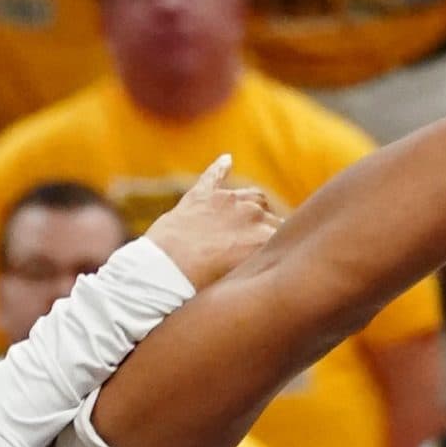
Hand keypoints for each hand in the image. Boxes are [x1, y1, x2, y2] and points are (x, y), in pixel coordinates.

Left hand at [144, 156, 281, 290]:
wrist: (163, 272)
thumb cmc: (202, 286)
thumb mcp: (241, 282)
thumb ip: (259, 266)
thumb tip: (270, 269)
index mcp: (265, 236)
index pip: (283, 237)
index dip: (278, 249)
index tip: (274, 259)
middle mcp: (252, 212)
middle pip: (269, 216)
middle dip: (267, 229)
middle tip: (257, 248)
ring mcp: (226, 200)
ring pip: (252, 196)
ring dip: (253, 205)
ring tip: (250, 219)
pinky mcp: (201, 194)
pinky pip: (214, 175)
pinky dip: (220, 167)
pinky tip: (227, 160)